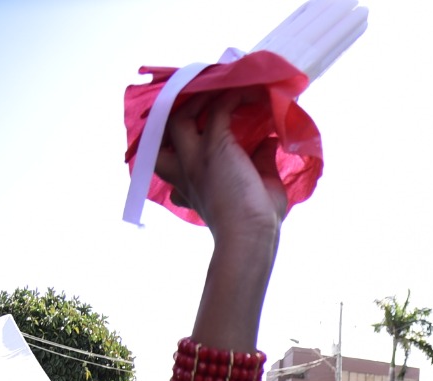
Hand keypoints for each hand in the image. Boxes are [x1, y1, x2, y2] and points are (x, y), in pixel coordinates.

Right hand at [154, 92, 288, 242]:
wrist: (251, 237)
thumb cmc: (256, 222)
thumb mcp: (257, 188)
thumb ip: (259, 162)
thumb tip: (268, 139)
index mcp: (189, 183)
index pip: (166, 157)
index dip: (177, 138)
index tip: (200, 121)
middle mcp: (185, 168)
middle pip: (164, 128)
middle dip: (181, 110)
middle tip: (207, 98)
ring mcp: (195, 156)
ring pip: (180, 114)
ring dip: (201, 98)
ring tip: (224, 89)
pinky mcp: (213, 146)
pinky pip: (218, 109)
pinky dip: (233, 97)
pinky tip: (249, 93)